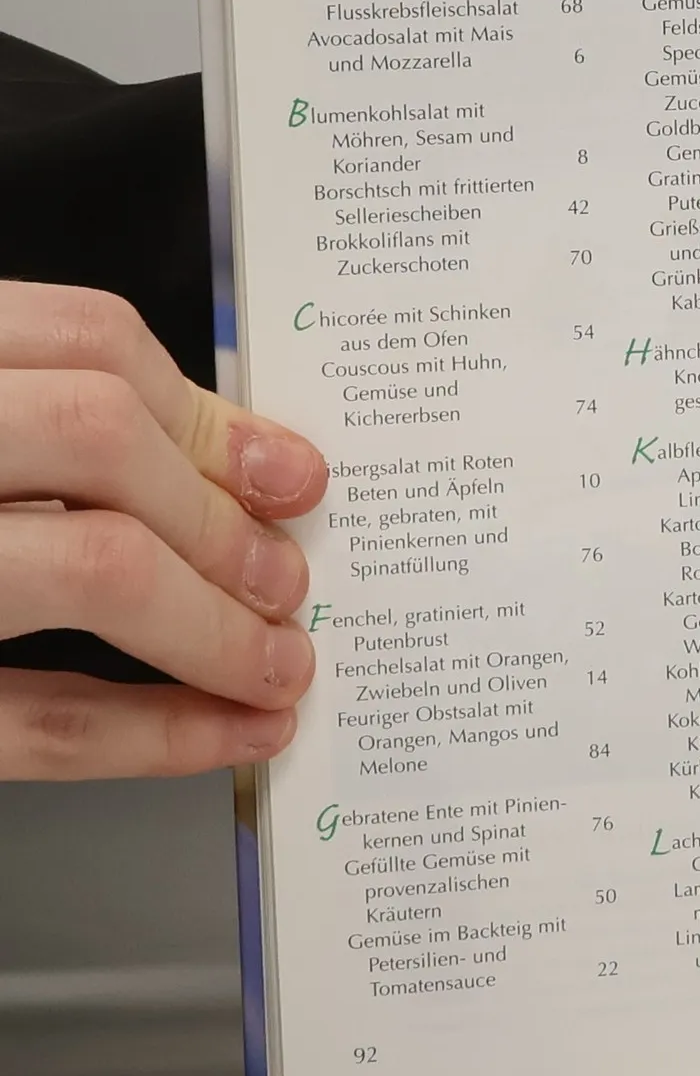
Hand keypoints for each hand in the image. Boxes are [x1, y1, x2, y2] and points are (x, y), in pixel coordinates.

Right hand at [1, 283, 327, 779]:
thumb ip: (38, 416)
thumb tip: (233, 460)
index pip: (84, 340)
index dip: (207, 412)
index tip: (286, 472)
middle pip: (101, 437)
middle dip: (220, 516)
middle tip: (286, 577)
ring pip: (90, 568)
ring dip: (216, 626)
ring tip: (279, 663)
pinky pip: (40, 720)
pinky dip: (157, 733)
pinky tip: (225, 734)